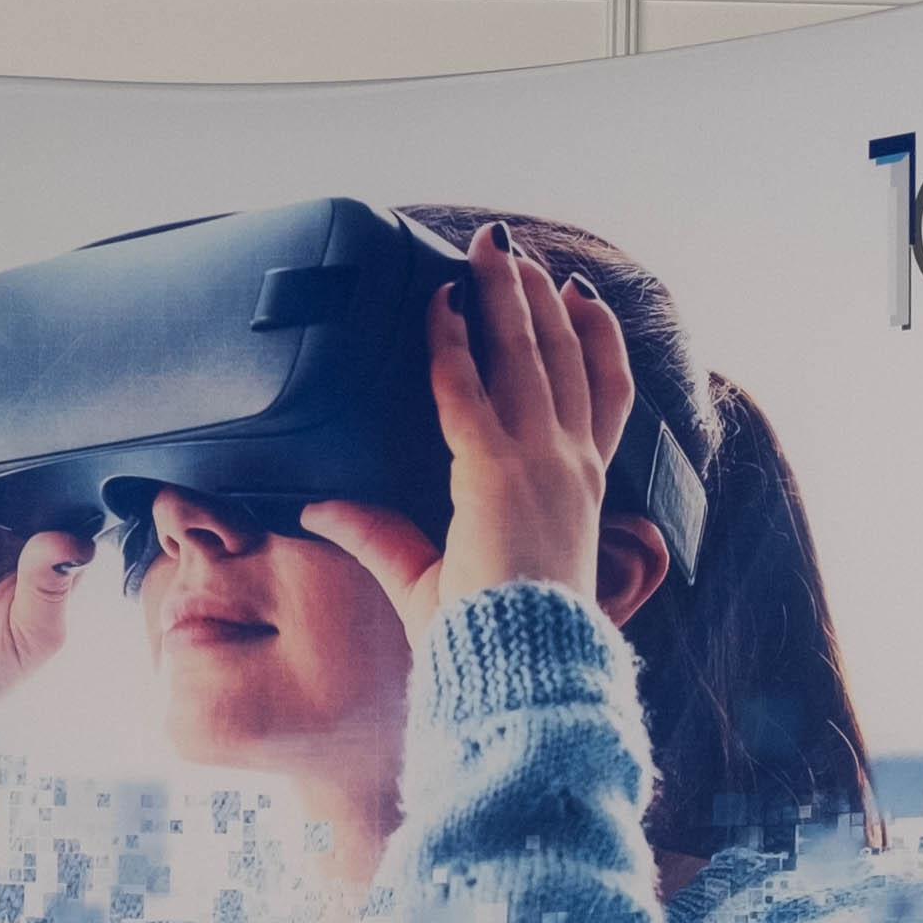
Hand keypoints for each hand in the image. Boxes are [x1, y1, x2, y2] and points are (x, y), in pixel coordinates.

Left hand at [301, 225, 635, 651]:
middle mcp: (572, 470)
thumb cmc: (488, 639)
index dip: (595, 341)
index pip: (604, 398)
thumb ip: (379, 535)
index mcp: (582, 493)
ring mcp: (543, 466)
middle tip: (514, 252)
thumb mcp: (431, 577)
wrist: (512, 671)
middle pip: (566, 359)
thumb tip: (319, 510)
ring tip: (489, 251)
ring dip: (506, 297)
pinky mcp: (498, 472)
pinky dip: (452, 340)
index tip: (579, 298)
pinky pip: (469, 390)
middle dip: (539, 299)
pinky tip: (439, 303)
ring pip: (529, 357)